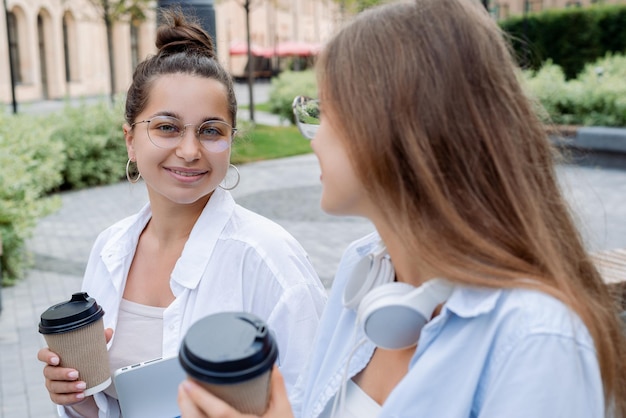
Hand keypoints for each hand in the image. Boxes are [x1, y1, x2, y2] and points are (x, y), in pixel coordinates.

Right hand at [37, 328, 112, 405]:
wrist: (85, 381)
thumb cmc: (83, 362)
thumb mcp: (90, 352)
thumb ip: (98, 341)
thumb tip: (108, 331)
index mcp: (55, 356)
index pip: (43, 354)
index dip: (47, 357)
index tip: (57, 359)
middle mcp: (50, 370)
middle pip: (49, 372)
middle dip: (62, 374)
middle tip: (76, 373)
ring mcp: (52, 384)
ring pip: (54, 387)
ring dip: (68, 387)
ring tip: (83, 385)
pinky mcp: (57, 396)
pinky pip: (59, 399)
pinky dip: (70, 398)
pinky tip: (80, 395)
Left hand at [177, 366, 293, 417]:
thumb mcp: (283, 411)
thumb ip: (277, 387)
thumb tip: (271, 366)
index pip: (219, 413)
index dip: (201, 398)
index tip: (189, 384)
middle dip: (186, 403)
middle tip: (183, 386)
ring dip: (187, 412)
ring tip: (185, 397)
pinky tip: (193, 413)